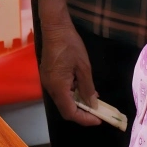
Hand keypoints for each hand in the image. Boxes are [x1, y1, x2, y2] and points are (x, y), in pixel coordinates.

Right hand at [36, 0, 99, 125]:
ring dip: (78, 103)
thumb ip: (88, 87)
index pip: (70, 112)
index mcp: (58, 86)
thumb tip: (93, 104)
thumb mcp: (84, 66)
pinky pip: (60, 91)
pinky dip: (72, 94)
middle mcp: (50, 87)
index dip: (84, 119)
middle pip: (65, 109)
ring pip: (63, 100)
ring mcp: (47, 81)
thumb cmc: (70, 44)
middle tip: (98, 113)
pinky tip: (83, 89)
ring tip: (94, 101)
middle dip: (82, 113)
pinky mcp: (48, 76)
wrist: (55, 27)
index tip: (99, 119)